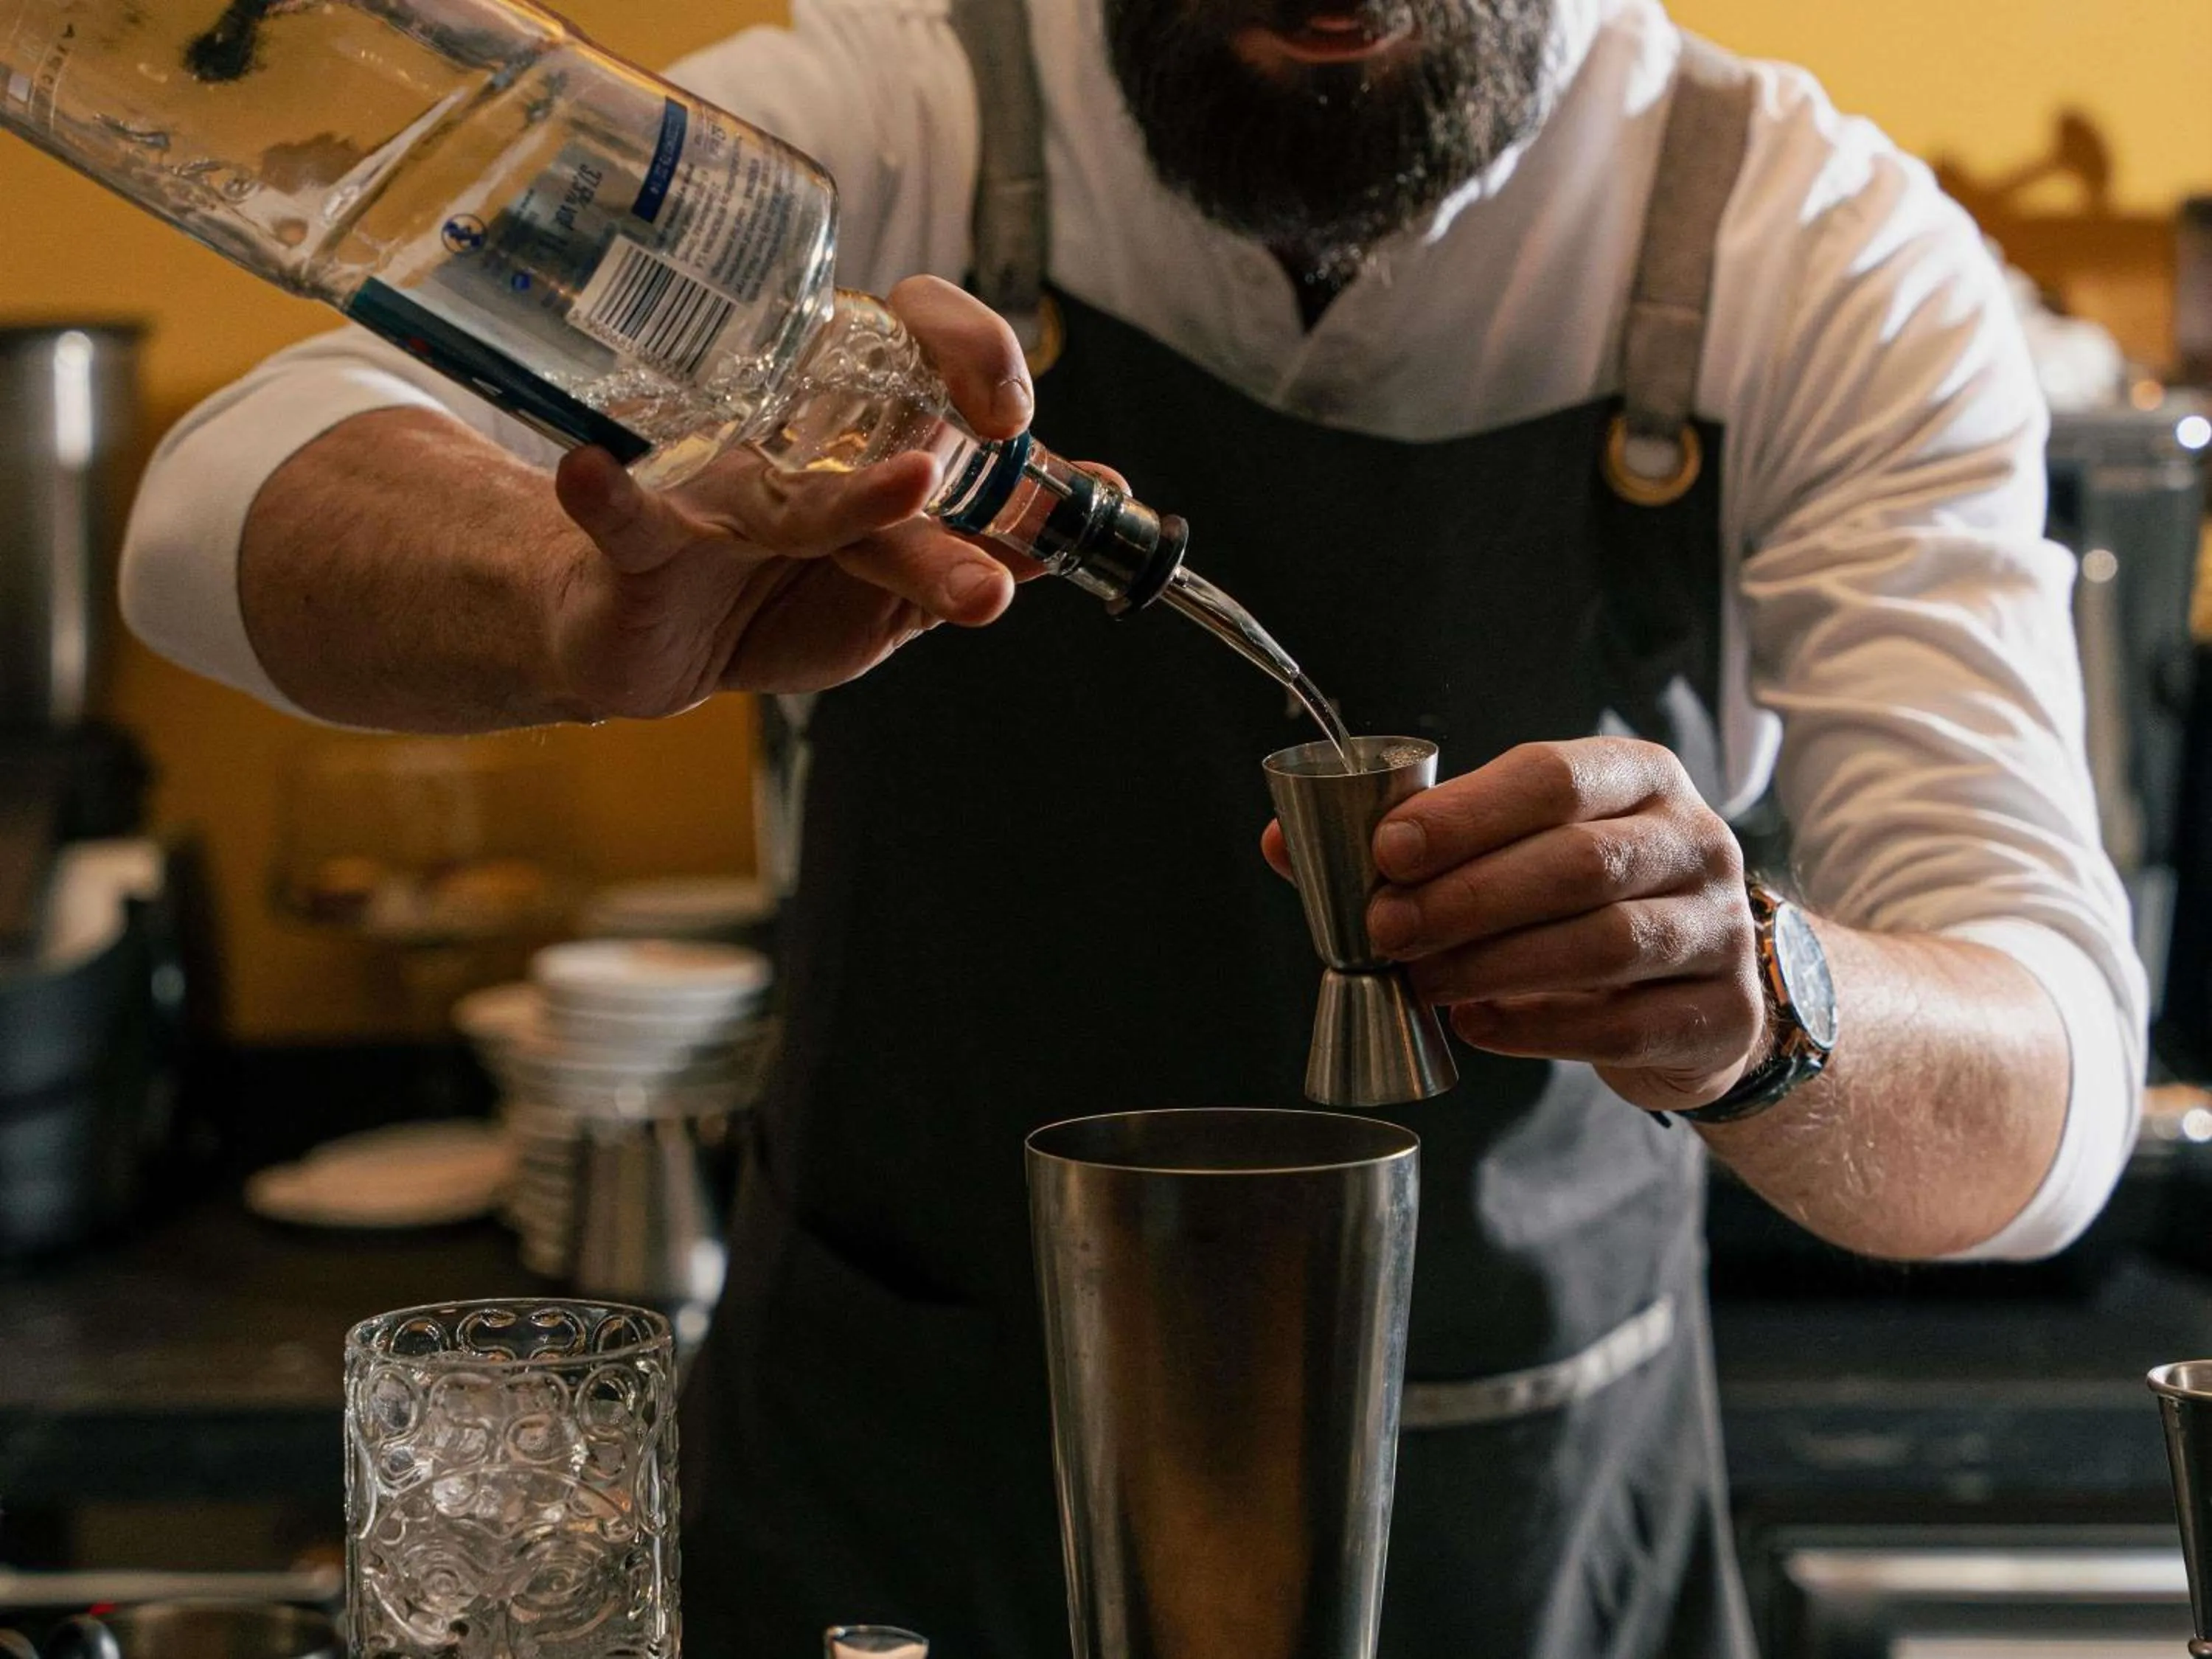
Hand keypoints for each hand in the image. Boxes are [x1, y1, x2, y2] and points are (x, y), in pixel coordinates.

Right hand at [544, 276, 1039, 714]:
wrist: (647, 648)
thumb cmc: (773, 601)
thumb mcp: (897, 588)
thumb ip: (991, 544)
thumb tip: (1105, 494)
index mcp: (862, 438)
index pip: (926, 349)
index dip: (983, 360)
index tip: (1021, 421)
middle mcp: (796, 441)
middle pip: (876, 415)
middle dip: (951, 438)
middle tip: (1002, 443)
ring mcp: (718, 487)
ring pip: (796, 495)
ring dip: (852, 496)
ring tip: (911, 485)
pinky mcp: (642, 541)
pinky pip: (622, 513)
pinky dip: (608, 494)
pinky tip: (599, 471)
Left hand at [1263, 739, 1765, 1113]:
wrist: (1694, 992)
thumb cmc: (1579, 906)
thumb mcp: (1514, 854)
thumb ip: (1413, 849)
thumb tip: (1282, 846)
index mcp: (1639, 779)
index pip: (1553, 778)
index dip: (1466, 814)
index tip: (1386, 849)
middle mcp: (1696, 842)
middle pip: (1578, 863)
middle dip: (1466, 898)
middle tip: (1384, 930)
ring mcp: (1718, 931)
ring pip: (1603, 945)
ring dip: (1493, 965)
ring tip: (1418, 982)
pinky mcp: (1719, 1014)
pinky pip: (1620, 1025)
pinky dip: (1536, 1030)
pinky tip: (1476, 1025)